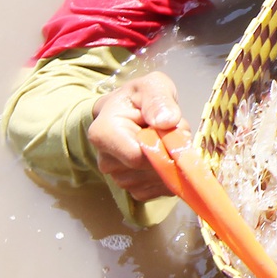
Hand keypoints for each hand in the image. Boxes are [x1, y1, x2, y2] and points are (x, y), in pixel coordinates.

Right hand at [88, 72, 186, 200]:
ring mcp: (118, 178)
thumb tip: (166, 121)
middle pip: (149, 170)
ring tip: (167, 140)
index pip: (137, 156)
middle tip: (173, 131)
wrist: (130, 112)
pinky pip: (158, 191)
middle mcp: (105, 160)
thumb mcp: (152, 86)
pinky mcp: (132, 189)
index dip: (163, 147)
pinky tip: (166, 157)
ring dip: (173, 163)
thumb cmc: (140, 98)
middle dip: (171, 152)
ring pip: (156, 181)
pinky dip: (170, 176)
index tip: (173, 129)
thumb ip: (159, 100)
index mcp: (103, 134)